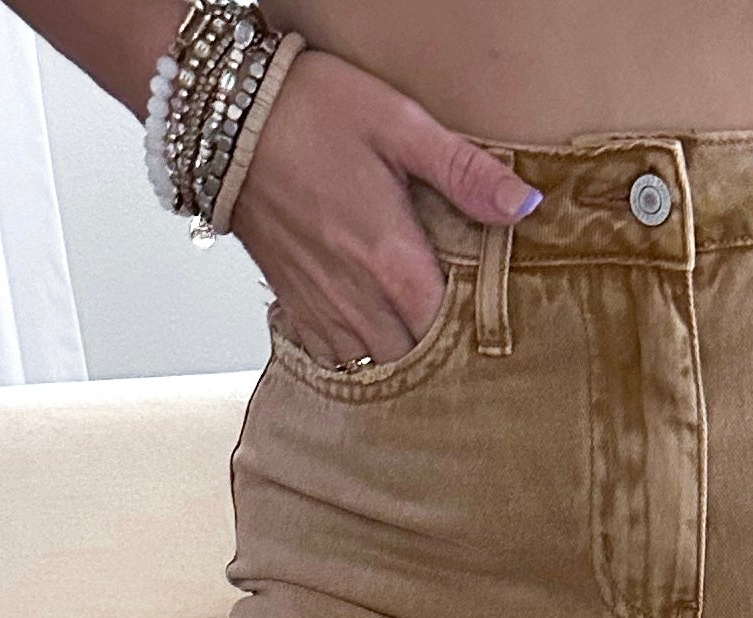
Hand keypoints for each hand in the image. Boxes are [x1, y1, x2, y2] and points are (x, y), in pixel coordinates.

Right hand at [227, 48, 541, 366]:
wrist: (228, 117)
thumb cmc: (310, 112)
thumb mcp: (399, 125)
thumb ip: (464, 172)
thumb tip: (523, 204)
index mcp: (391, 261)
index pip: (451, 334)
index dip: (478, 341)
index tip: (497, 333)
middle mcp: (357, 299)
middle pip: (417, 363)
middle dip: (443, 359)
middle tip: (467, 343)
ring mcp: (322, 309)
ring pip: (376, 370)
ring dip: (403, 363)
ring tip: (426, 345)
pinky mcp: (295, 306)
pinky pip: (333, 361)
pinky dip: (359, 358)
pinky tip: (376, 338)